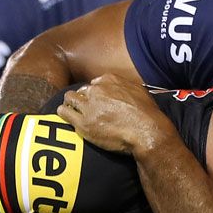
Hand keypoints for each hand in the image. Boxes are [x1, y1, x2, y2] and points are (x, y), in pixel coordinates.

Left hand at [56, 74, 175, 155]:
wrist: (146, 131)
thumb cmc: (147, 114)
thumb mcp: (138, 91)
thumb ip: (124, 87)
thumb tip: (118, 88)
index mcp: (109, 80)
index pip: (94, 83)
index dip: (94, 94)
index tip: (96, 102)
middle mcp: (97, 90)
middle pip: (81, 91)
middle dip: (82, 99)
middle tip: (85, 109)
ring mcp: (89, 106)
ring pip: (70, 98)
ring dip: (71, 104)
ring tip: (72, 112)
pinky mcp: (83, 122)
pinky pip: (64, 112)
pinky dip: (64, 113)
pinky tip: (66, 116)